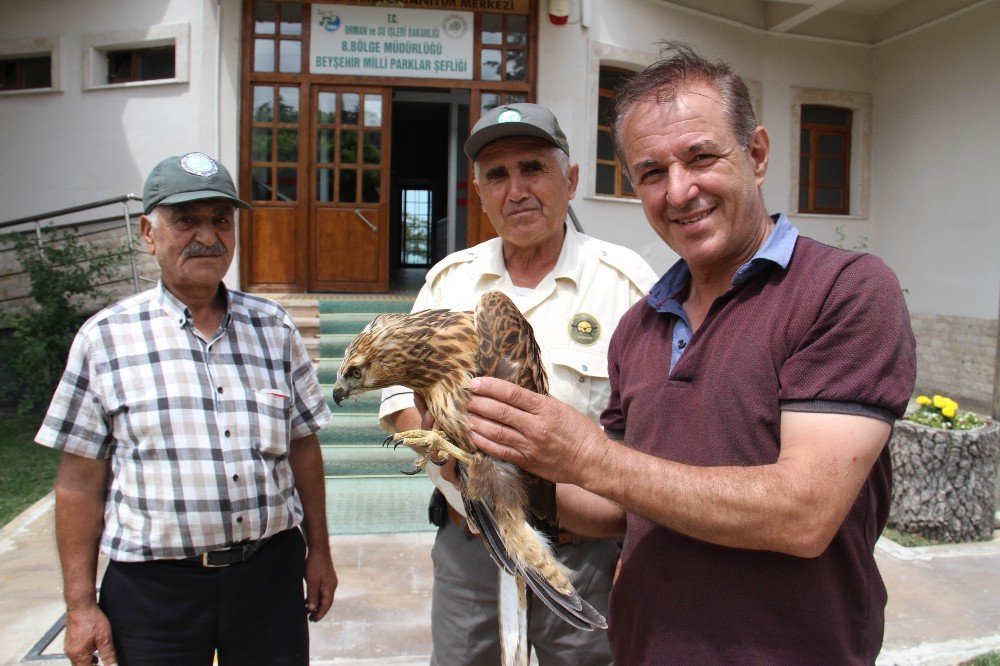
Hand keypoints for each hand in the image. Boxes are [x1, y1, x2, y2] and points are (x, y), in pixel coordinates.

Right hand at [64, 606, 116, 665]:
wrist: (81, 606)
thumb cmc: (92, 620)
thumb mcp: (105, 638)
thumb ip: (108, 655)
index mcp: (79, 655)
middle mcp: (71, 653)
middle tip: (102, 664)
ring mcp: (69, 647)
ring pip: (78, 661)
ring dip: (88, 662)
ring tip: (99, 660)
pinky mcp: (70, 642)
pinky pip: (76, 654)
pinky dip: (85, 656)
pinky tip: (93, 651)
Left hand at [303, 547, 336, 621]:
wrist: (318, 549)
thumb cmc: (315, 565)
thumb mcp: (312, 582)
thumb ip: (312, 596)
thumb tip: (312, 609)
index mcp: (330, 588)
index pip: (326, 605)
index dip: (320, 613)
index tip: (313, 620)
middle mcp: (332, 585)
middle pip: (326, 602)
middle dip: (318, 610)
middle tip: (310, 618)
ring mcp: (329, 581)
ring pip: (323, 596)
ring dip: (316, 603)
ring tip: (307, 610)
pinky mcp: (325, 577)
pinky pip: (321, 590)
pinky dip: (315, 596)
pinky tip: (308, 598)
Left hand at [466, 376, 609, 485]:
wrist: (592, 461)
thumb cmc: (580, 432)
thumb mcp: (562, 408)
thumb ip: (538, 402)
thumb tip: (516, 394)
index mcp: (545, 409)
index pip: (511, 393)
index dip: (489, 386)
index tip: (474, 383)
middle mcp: (535, 426)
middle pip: (499, 411)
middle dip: (478, 403)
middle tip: (463, 398)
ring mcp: (529, 445)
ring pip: (496, 431)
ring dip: (476, 422)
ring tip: (463, 414)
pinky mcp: (527, 462)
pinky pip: (500, 451)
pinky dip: (484, 443)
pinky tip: (472, 436)